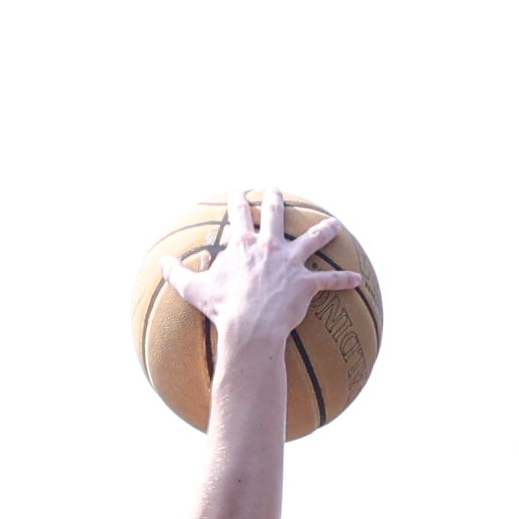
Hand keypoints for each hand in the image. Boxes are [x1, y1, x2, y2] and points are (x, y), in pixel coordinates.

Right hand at [167, 186, 362, 367]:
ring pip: (313, 238)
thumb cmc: (222, 309)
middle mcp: (269, 246)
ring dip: (325, 230)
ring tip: (334, 224)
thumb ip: (176, 273)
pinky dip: (344, 280)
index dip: (237, 200)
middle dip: (275, 199)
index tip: (238, 192)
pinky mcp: (306, 283)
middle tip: (276, 191)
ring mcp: (290, 263)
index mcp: (243, 244)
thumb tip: (161, 262)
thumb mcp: (192, 290)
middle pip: (275, 214)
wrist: (249, 327)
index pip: (239, 214)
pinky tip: (357, 280)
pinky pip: (329, 281)